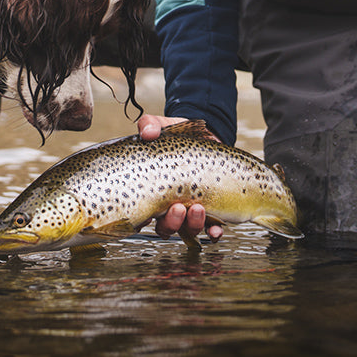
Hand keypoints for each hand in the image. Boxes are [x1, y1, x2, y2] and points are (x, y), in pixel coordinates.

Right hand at [136, 114, 223, 241]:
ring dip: (193, 224)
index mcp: (154, 192)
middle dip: (171, 222)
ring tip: (198, 209)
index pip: (142, 215)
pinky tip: (216, 230)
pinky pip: (211, 228)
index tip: (145, 216)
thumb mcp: (163, 127)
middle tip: (178, 208)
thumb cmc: (178, 137)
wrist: (207, 137)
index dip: (141, 221)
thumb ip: (151, 125)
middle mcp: (170, 206)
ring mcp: (191, 210)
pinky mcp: (213, 209)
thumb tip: (147, 132)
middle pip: (166, 226)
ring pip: (188, 229)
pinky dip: (213, 232)